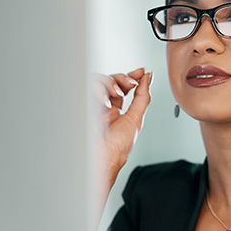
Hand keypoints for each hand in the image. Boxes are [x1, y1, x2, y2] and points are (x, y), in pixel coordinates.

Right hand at [93, 68, 151, 194]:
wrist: (103, 158)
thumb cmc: (117, 147)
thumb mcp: (136, 119)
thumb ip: (143, 97)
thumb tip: (148, 78)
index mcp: (115, 111)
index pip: (122, 87)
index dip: (131, 76)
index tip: (141, 71)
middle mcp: (103, 106)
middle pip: (112, 80)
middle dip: (123, 78)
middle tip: (132, 83)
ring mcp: (92, 104)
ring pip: (99, 80)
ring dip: (112, 83)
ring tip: (119, 94)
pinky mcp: (82, 103)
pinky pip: (88, 86)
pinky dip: (99, 91)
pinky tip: (106, 103)